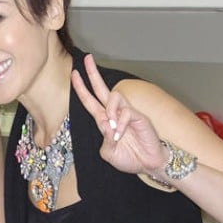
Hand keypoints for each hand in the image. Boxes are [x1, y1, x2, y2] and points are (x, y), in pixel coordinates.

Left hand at [71, 54, 166, 176]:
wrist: (148, 164)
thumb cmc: (129, 158)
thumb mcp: (109, 153)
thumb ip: (105, 140)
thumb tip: (107, 126)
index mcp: (104, 121)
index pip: (90, 101)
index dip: (82, 88)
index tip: (74, 74)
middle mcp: (114, 113)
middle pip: (102, 89)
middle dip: (93, 73)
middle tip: (87, 58)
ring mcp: (127, 113)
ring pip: (114, 97)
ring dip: (109, 111)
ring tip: (112, 128)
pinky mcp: (139, 116)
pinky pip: (126, 112)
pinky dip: (120, 123)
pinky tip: (122, 134)